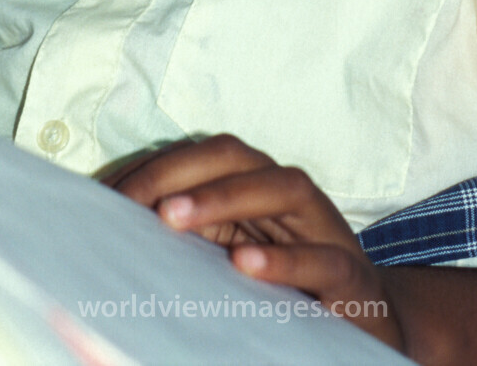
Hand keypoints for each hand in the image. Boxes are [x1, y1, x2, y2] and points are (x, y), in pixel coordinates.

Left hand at [107, 134, 405, 350]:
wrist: (372, 323)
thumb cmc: (288, 286)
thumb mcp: (233, 254)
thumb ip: (192, 235)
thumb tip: (116, 232)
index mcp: (256, 184)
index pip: (201, 154)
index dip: (152, 166)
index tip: (104, 197)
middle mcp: (289, 193)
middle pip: (234, 157)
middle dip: (177, 172)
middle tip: (128, 202)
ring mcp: (324, 228)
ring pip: (282, 187)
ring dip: (223, 197)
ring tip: (172, 215)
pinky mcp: (350, 275)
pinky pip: (321, 259)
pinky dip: (284, 259)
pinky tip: (244, 265)